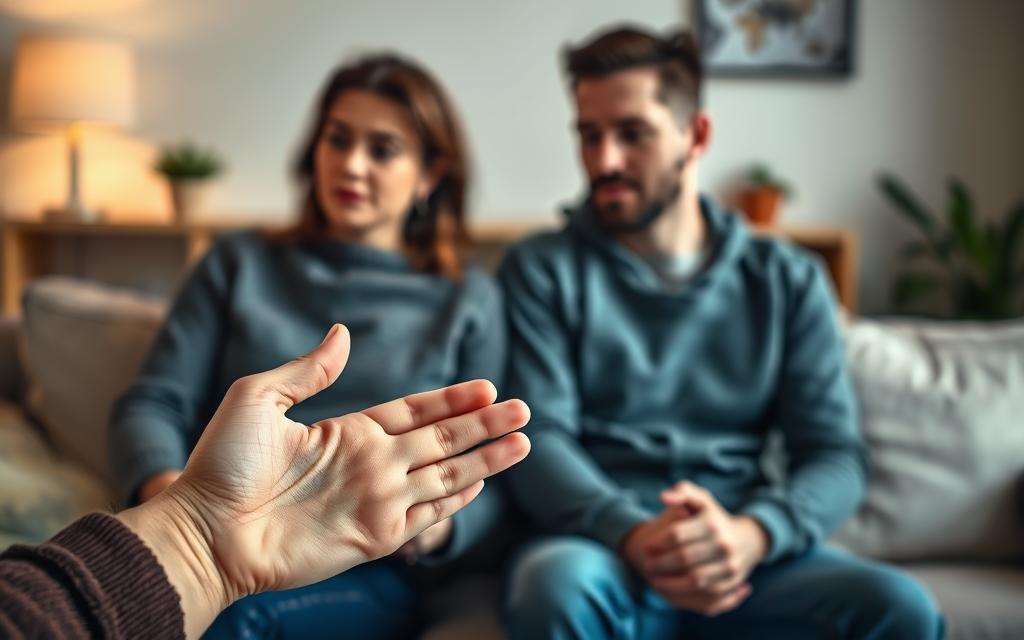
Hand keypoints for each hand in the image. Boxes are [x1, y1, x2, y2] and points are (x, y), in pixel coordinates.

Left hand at [118, 324, 530, 637]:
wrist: (204, 529)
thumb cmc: (221, 463)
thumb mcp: (260, 398)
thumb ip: (308, 370)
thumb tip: (342, 333)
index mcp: (350, 431)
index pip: (416, 412)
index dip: (452, 399)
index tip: (486, 385)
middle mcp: (372, 464)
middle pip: (443, 440)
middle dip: (484, 424)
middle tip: (523, 408)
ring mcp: (376, 500)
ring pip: (446, 475)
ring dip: (485, 459)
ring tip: (523, 441)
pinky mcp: (374, 536)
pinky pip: (426, 515)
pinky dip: (456, 501)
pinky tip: (481, 484)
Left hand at [641, 482, 768, 615]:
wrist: (746, 540)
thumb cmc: (713, 518)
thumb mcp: (701, 499)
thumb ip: (682, 491)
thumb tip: (664, 497)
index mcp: (712, 523)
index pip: (677, 534)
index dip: (657, 542)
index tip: (646, 547)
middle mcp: (724, 545)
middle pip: (684, 558)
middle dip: (661, 563)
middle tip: (647, 566)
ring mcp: (730, 566)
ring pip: (695, 580)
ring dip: (671, 584)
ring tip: (655, 581)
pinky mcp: (733, 583)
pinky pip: (707, 596)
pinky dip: (687, 596)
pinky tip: (672, 591)